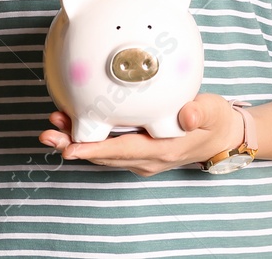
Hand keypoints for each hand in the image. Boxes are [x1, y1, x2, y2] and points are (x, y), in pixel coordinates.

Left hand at [38, 93, 243, 176]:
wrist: (223, 137)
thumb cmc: (216, 122)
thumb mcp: (214, 112)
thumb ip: (200, 112)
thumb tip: (186, 115)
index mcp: (164, 150)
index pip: (124, 152)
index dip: (96, 149)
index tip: (71, 148)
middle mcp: (148, 158)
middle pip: (105, 155)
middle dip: (75, 146)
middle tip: (48, 134)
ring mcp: (142, 157)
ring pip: (104, 152)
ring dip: (78, 140)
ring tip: (53, 126)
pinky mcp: (139, 149)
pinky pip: (110, 146)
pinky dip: (90, 137)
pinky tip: (75, 123)